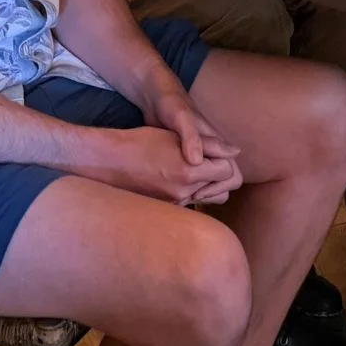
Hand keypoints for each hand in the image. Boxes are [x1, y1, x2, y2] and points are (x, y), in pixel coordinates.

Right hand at [94, 123, 242, 205]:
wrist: (109, 162)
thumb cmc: (142, 142)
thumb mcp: (176, 136)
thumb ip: (210, 145)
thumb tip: (236, 152)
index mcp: (188, 173)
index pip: (228, 171)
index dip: (224, 158)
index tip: (214, 151)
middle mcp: (183, 193)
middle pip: (222, 189)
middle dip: (220, 175)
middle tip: (209, 161)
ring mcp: (174, 204)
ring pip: (207, 198)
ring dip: (207, 185)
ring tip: (195, 170)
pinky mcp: (166, 208)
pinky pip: (190, 202)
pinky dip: (192, 192)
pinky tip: (180, 179)